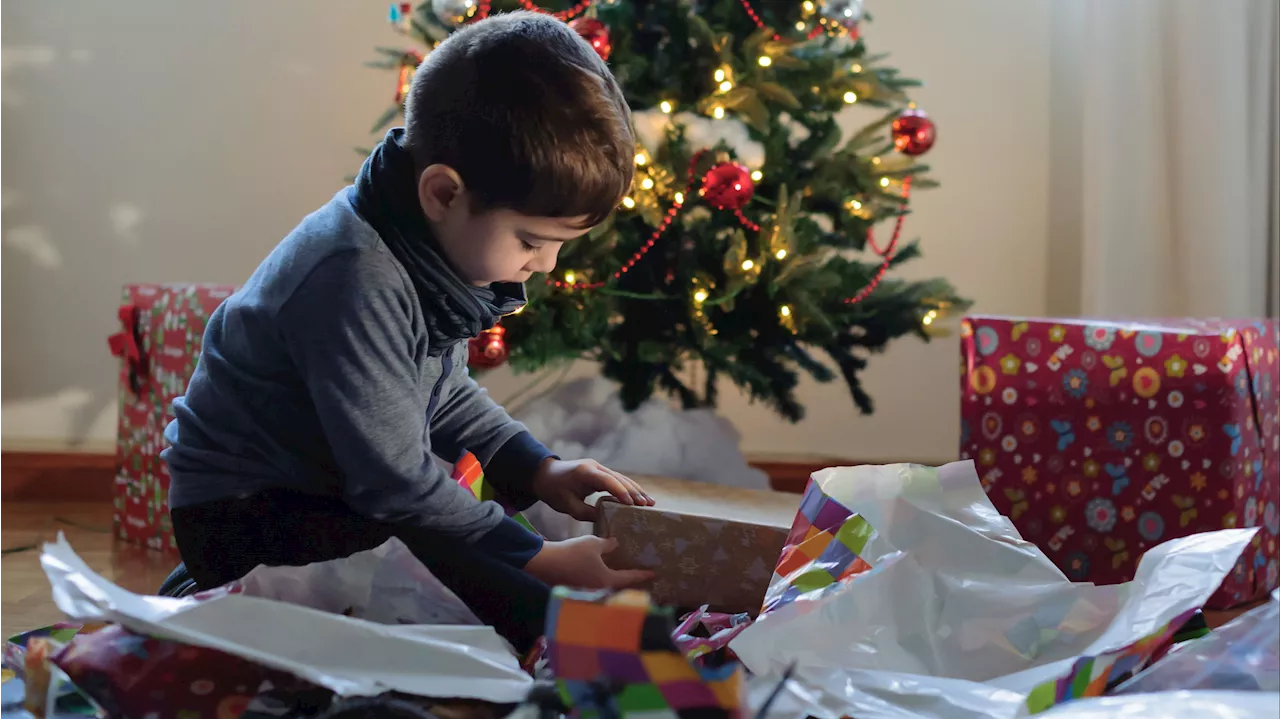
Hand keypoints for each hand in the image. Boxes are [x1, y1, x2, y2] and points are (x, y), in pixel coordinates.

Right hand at [524, 536, 652, 589]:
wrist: (545, 563)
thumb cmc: (572, 553)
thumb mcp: (593, 544)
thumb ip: (608, 545)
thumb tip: (616, 544)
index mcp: (607, 580)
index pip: (629, 578)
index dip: (642, 574)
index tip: (653, 574)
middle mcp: (600, 590)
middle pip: (620, 588)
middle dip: (630, 583)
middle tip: (640, 577)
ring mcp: (588, 593)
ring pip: (607, 588)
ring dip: (616, 582)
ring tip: (623, 575)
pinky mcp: (578, 590)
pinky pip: (596, 587)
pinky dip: (602, 581)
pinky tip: (602, 573)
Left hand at [531, 458, 653, 521]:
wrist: (544, 475)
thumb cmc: (553, 490)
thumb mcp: (567, 505)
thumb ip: (586, 512)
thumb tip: (605, 520)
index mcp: (586, 472)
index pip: (607, 481)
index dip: (621, 492)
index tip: (631, 504)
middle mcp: (595, 467)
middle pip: (619, 479)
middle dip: (634, 492)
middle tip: (648, 505)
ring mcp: (599, 468)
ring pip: (621, 479)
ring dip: (635, 490)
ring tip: (650, 502)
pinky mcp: (600, 473)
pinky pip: (617, 481)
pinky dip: (628, 489)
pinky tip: (639, 498)